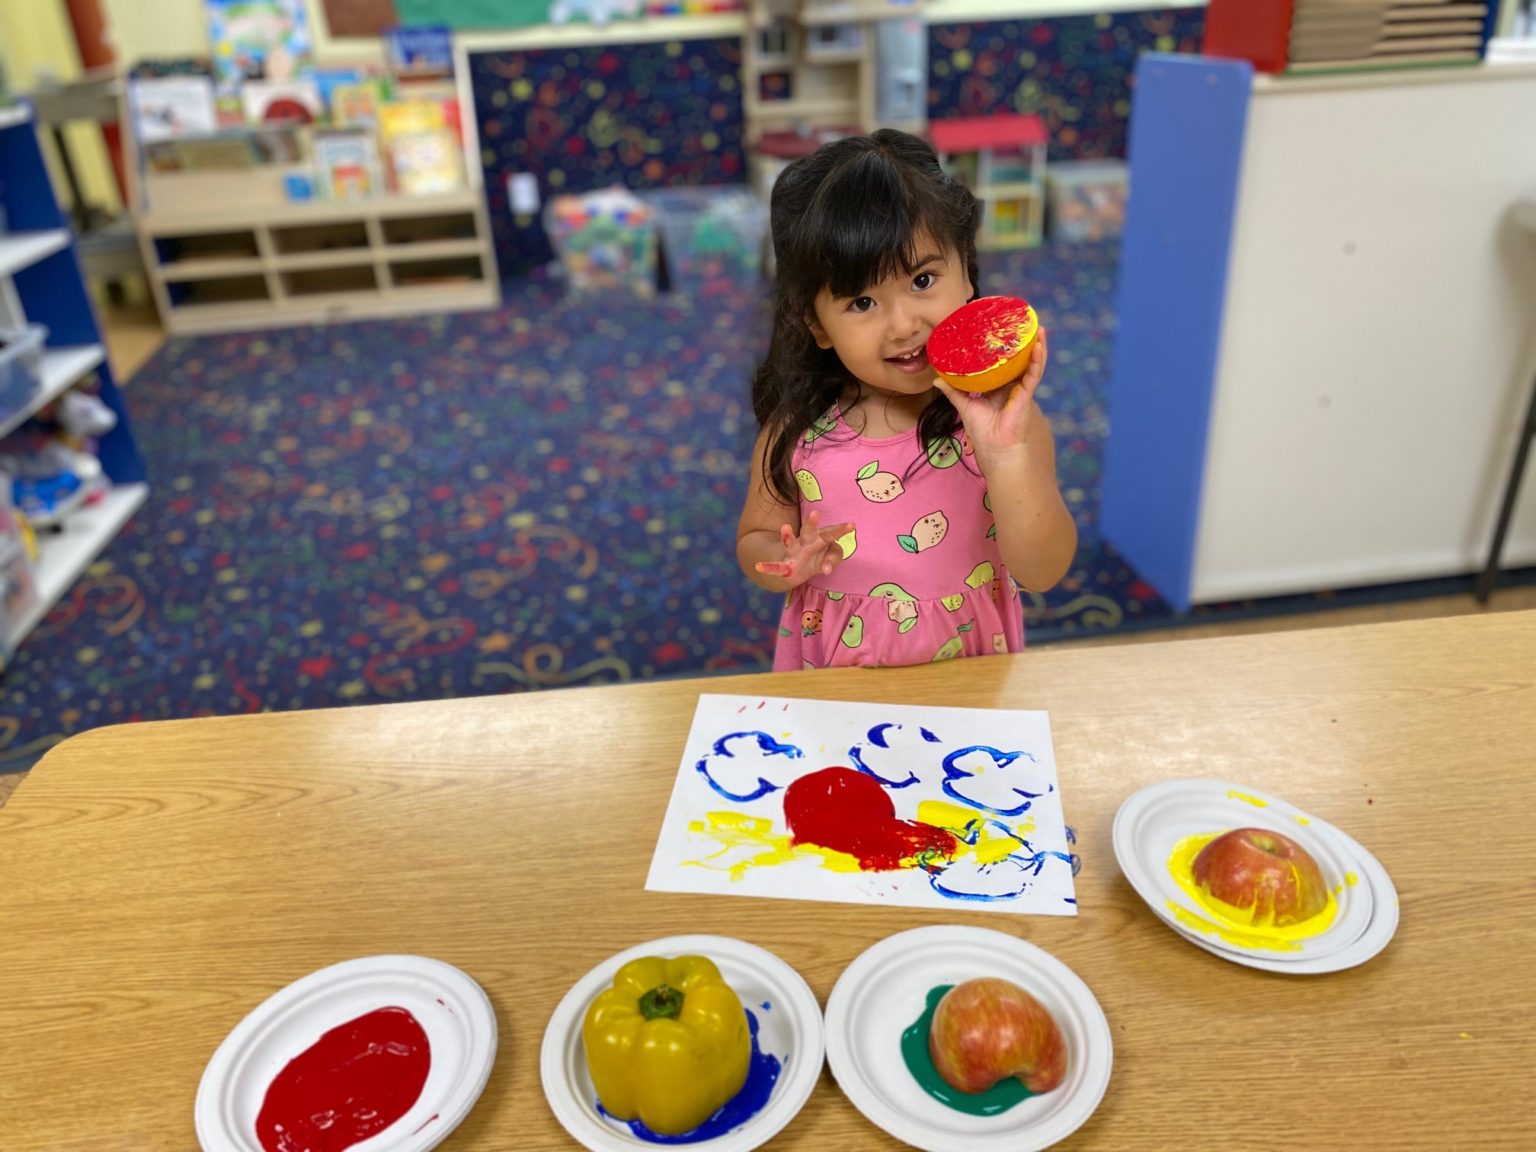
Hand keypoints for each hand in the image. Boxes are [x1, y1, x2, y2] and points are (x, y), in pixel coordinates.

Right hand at [754, 509, 854, 586]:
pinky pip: (775, 567)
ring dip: (788, 536)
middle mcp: (806, 542)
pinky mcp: (785, 566)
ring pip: (790, 543)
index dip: (841, 529)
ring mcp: (794, 553)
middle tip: (815, 513)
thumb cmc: (819, 557)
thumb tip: (827, 569)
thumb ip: (834, 558)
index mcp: (820, 539)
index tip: (852, 525)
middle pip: (809, 531)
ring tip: (785, 527)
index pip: (831, 533)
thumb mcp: (830, 557)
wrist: (798, 569)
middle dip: (811, 523)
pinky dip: (768, 567)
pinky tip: (759, 566)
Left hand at [932, 330, 1048, 468]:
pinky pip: (1034, 374)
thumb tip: (936, 378)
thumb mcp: (964, 405)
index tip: (999, 332)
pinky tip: (1039, 345)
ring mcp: (1021, 389)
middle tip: (1021, 324)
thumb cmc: (982, 431)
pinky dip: (1038, 359)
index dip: (1002, 349)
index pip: (1002, 364)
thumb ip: (953, 390)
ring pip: (1031, 364)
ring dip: (1036, 346)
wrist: (995, 449)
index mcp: (999, 387)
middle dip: (1022, 343)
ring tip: (1038, 327)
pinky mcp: (1027, 394)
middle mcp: (1012, 386)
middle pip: (1019, 360)